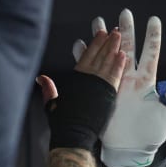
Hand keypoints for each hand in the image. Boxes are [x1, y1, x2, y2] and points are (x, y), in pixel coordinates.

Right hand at [44, 18, 125, 151]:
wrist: (73, 136)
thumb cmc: (62, 123)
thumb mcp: (53, 103)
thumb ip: (49, 89)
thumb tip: (41, 78)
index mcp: (75, 79)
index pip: (87, 56)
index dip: (94, 44)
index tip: (101, 34)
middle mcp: (87, 79)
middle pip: (99, 56)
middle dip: (107, 42)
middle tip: (114, 30)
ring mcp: (98, 86)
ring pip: (107, 63)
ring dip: (114, 48)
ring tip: (120, 36)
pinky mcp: (108, 95)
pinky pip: (115, 77)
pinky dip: (119, 66)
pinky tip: (124, 56)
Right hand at [82, 8, 165, 166]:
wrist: (131, 150)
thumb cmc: (153, 132)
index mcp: (148, 81)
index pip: (151, 53)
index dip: (152, 37)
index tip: (153, 19)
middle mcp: (131, 79)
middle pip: (128, 49)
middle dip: (125, 31)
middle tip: (123, 13)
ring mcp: (115, 84)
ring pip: (108, 56)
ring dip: (103, 39)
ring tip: (98, 21)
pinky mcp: (101, 92)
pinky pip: (92, 71)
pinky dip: (85, 58)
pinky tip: (79, 44)